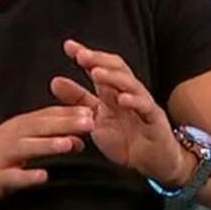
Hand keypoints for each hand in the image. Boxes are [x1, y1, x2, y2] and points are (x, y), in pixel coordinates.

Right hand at [0, 105, 92, 204]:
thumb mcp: (14, 143)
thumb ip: (43, 138)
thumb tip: (76, 139)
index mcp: (16, 128)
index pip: (44, 116)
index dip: (68, 113)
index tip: (93, 109)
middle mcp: (9, 139)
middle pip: (38, 128)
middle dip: (64, 124)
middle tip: (90, 122)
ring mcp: (0, 158)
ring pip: (26, 149)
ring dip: (47, 145)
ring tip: (69, 144)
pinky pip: (11, 178)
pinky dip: (26, 177)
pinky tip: (42, 177)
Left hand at [51, 40, 194, 185]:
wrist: (154, 163)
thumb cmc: (126, 140)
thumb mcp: (95, 119)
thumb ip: (77, 100)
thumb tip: (55, 81)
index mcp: (112, 92)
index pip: (100, 67)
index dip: (86, 55)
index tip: (68, 46)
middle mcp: (128, 94)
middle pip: (117, 69)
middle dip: (99, 60)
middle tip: (81, 55)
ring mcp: (143, 105)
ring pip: (131, 84)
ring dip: (113, 77)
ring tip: (96, 73)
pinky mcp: (155, 121)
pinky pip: (146, 108)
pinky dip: (134, 101)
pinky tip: (122, 99)